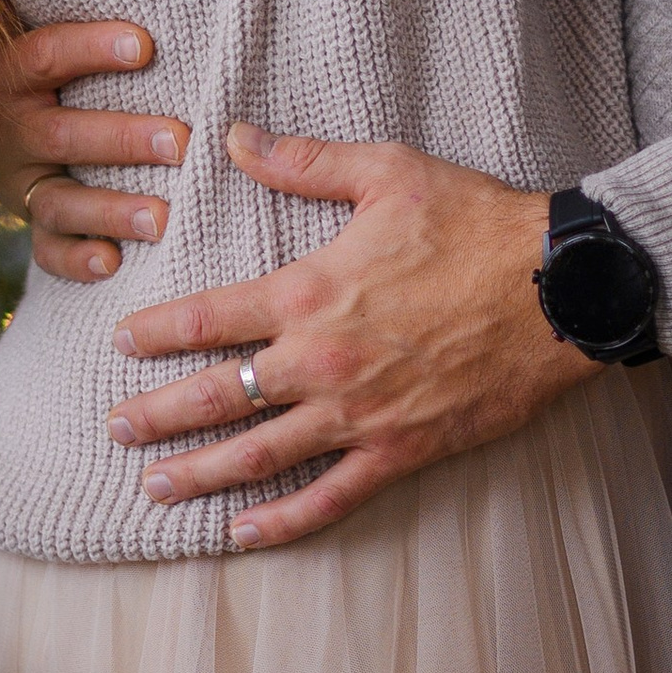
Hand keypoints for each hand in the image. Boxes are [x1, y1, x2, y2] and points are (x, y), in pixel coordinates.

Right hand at [0, 18, 186, 285]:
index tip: (146, 44)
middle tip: (182, 141)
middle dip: (124, 140)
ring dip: (110, 210)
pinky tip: (113, 263)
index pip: (46, 54)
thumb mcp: (32, 27)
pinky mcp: (25, 219)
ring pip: (58, 201)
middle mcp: (8, 129)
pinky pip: (44, 249)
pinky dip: (76, 260)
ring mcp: (16, 181)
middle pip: (62, 135)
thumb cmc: (41, 56)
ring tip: (163, 217)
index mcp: (6, 72)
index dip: (91, 49)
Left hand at [106, 124, 595, 545]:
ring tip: (154, 488)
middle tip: (115, 430)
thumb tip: (235, 137)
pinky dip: (282, 521)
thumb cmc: (474, 223)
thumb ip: (304, 161)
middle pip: (216, 396)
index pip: (209, 317)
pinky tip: (243, 534)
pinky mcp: (401, 451)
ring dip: (199, 474)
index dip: (156, 332)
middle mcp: (321, 361)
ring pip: (259, 456)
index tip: (121, 343)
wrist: (557, 288)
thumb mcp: (386, 171)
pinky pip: (329, 498)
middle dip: (158, 416)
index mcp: (310, 291)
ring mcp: (358, 415)